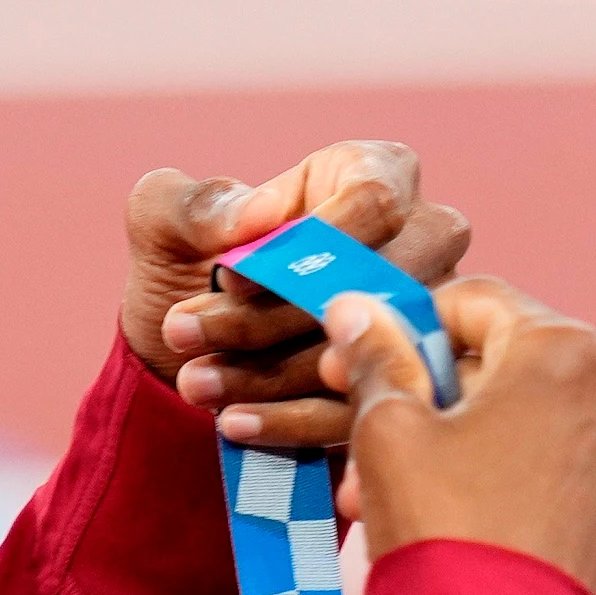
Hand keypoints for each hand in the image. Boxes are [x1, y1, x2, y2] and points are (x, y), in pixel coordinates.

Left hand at [117, 141, 470, 449]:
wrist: (201, 344)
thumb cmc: (193, 258)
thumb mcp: (170, 219)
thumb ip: (198, 204)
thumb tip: (259, 214)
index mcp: (381, 173)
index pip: (373, 203)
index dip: (308, 244)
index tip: (229, 277)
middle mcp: (425, 244)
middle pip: (374, 284)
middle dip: (276, 320)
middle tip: (187, 334)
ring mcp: (425, 319)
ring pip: (367, 352)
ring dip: (274, 375)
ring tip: (195, 381)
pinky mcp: (408, 386)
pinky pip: (364, 409)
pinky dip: (295, 421)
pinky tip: (235, 422)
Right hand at [322, 279, 595, 594]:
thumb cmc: (442, 531)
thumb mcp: (388, 430)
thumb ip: (376, 357)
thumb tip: (356, 307)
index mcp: (565, 349)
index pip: (473, 301)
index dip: (403, 325)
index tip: (354, 356)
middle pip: (504, 364)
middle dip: (428, 394)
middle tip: (361, 431)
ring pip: (528, 423)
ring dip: (460, 441)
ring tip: (391, 488)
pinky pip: (557, 474)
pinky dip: (505, 481)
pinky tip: (450, 519)